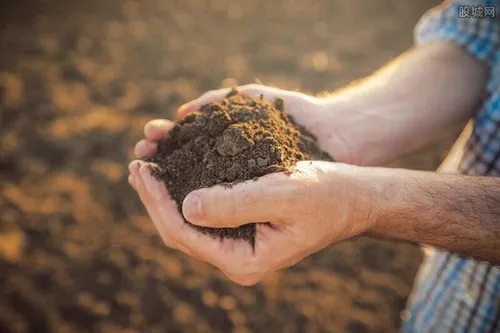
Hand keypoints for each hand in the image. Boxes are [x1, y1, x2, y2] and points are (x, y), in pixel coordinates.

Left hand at [130, 84, 371, 284]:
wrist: (352, 199)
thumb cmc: (325, 195)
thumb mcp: (282, 195)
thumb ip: (235, 204)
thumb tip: (187, 207)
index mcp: (245, 260)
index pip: (185, 233)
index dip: (158, 201)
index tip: (142, 168)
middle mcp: (237, 259)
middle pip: (180, 231)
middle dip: (154, 198)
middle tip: (137, 164)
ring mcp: (238, 246)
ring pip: (188, 223)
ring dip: (165, 195)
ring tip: (146, 167)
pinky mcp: (242, 231)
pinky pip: (203, 214)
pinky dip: (184, 192)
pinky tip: (174, 173)